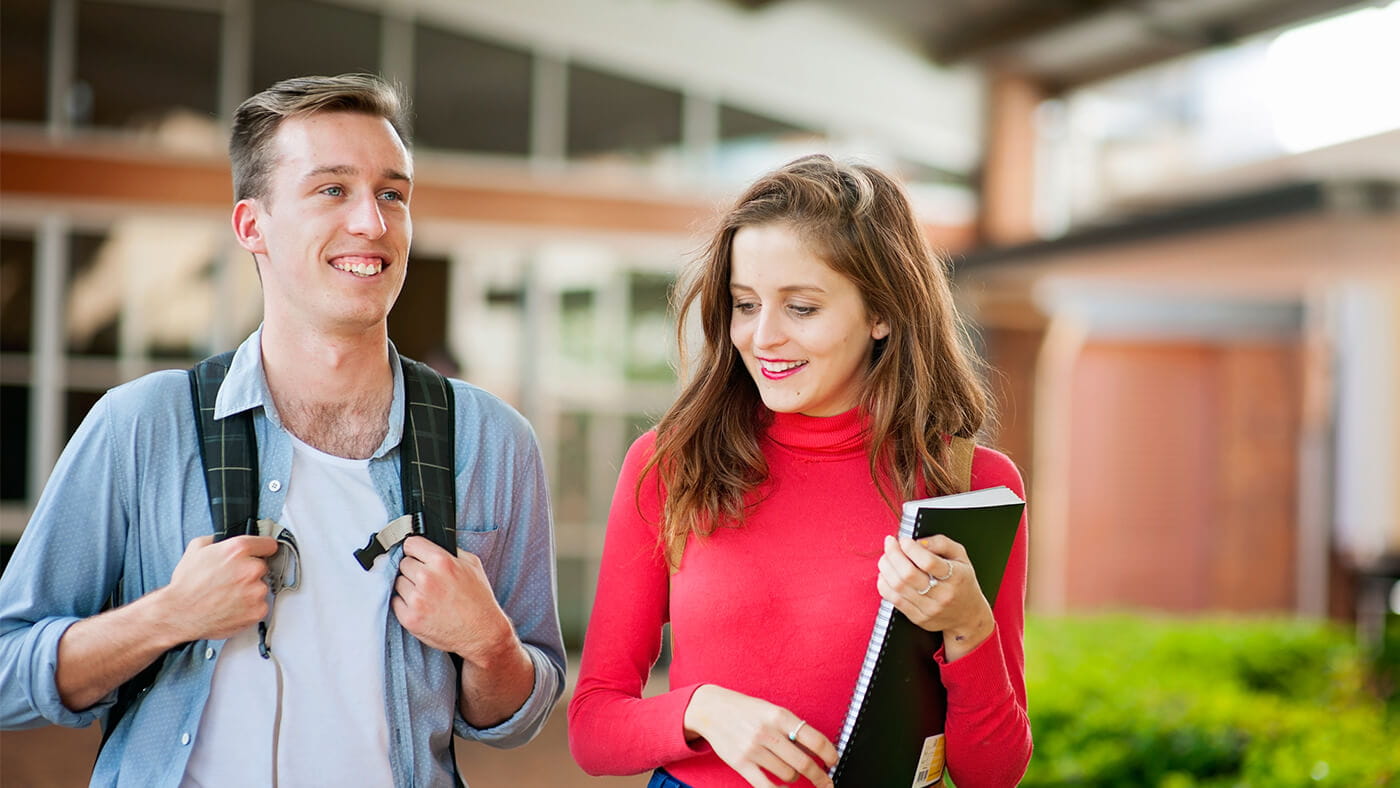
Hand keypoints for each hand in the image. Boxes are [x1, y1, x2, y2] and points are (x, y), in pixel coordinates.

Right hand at [159, 534, 277, 641]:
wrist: (179, 614)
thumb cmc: (186, 585)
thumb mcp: (196, 549)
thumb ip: (217, 539)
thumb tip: (225, 538)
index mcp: (238, 549)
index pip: (269, 544)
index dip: (261, 549)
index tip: (259, 554)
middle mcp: (251, 569)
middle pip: (262, 566)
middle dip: (249, 571)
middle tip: (231, 579)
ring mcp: (256, 591)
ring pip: (261, 586)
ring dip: (250, 590)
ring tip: (228, 595)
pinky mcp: (257, 610)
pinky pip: (260, 605)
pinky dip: (250, 607)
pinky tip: (232, 606)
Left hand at [392, 536, 516, 664]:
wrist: (482, 632)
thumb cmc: (479, 600)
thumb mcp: (472, 565)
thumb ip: (450, 551)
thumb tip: (431, 545)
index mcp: (441, 562)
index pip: (411, 544)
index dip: (414, 550)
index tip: (416, 554)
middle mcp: (427, 578)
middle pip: (403, 563)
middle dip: (413, 569)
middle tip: (426, 579)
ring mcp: (417, 600)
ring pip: (397, 582)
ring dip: (408, 587)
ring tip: (426, 594)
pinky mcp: (410, 618)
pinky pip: (396, 602)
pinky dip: (405, 603)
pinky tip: (421, 606)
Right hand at [682, 684, 836, 787]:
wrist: (711, 709)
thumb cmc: (746, 710)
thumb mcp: (771, 710)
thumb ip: (792, 727)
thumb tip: (818, 750)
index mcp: (779, 715)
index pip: (814, 739)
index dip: (829, 754)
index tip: (833, 762)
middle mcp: (767, 732)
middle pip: (804, 763)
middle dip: (820, 777)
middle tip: (826, 782)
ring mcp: (753, 749)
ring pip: (787, 775)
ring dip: (795, 779)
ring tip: (792, 773)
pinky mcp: (740, 764)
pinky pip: (766, 786)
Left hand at [876, 534, 993, 660]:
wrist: (968, 616)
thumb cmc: (962, 581)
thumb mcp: (961, 557)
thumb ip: (941, 543)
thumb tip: (918, 542)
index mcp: (955, 576)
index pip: (928, 562)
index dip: (911, 548)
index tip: (904, 540)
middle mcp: (942, 594)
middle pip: (908, 574)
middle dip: (893, 554)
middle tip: (889, 543)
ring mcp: (929, 608)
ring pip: (898, 587)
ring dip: (886, 567)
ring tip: (886, 557)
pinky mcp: (918, 618)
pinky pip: (894, 600)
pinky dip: (884, 584)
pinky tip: (885, 574)